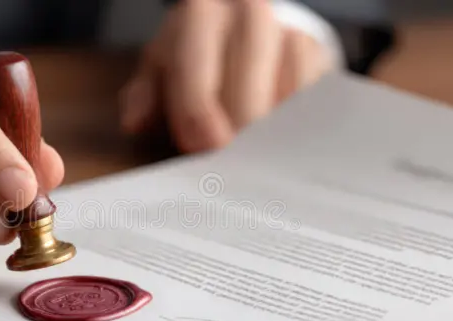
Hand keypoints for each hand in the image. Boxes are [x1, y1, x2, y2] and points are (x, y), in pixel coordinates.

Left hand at [120, 0, 332, 152]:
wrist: (242, 28)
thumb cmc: (193, 56)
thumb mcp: (161, 68)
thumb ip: (144, 95)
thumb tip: (134, 122)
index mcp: (201, 13)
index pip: (197, 68)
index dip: (197, 114)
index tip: (202, 150)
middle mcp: (249, 12)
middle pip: (247, 87)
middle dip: (236, 136)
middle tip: (230, 171)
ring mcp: (289, 31)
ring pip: (286, 95)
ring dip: (270, 138)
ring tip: (257, 166)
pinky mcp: (318, 54)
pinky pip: (313, 101)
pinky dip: (296, 130)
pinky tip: (281, 150)